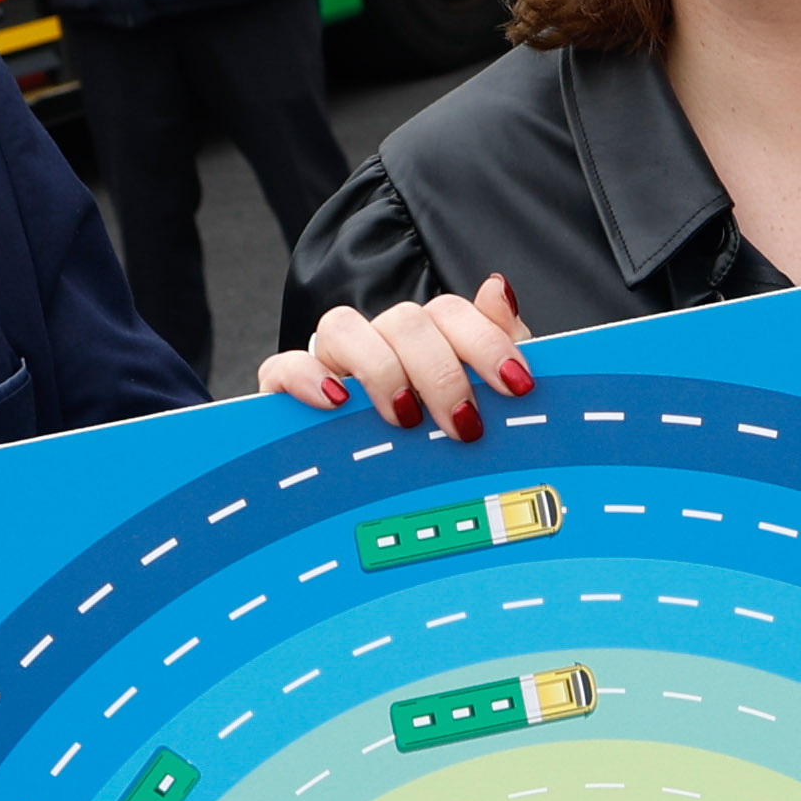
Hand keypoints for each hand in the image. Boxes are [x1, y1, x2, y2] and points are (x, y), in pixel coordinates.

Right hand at [262, 274, 529, 442]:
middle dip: (441, 372)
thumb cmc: (436, 449)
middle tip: (464, 424)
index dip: (485, 341)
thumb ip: (496, 348)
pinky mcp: (288, 391)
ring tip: (405, 417)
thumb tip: (498, 289)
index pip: (450, 312)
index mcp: (426, 343)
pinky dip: (307, 377)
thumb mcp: (481, 405)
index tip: (516, 384)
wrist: (376, 512)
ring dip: (381, 370)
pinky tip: (336, 403)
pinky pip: (284, 366)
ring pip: (343, 327)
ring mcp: (332, 364)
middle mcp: (378, 344)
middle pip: (405, 321)